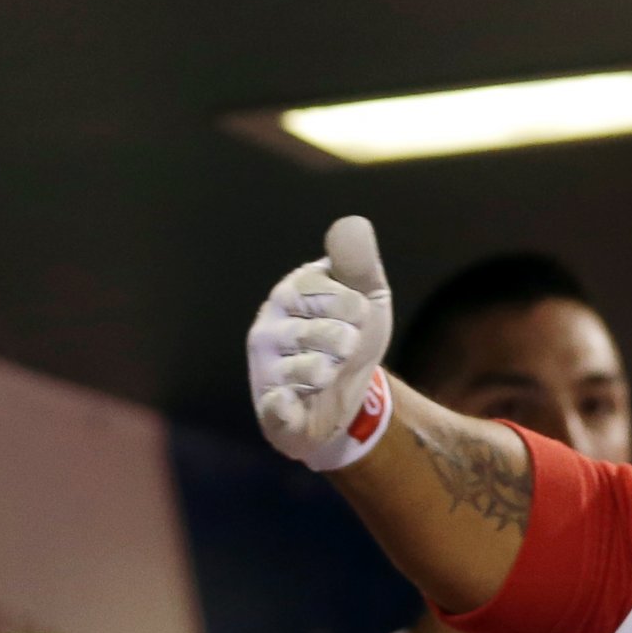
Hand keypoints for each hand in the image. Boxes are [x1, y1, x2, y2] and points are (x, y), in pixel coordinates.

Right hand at [249, 215, 395, 469]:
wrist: (349, 398)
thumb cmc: (352, 335)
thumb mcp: (366, 295)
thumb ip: (358, 262)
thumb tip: (353, 222)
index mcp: (290, 294)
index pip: (343, 298)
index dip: (360, 313)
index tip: (353, 318)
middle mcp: (269, 328)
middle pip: (333, 335)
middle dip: (351, 346)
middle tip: (341, 350)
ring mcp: (266, 370)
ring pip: (315, 370)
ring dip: (336, 375)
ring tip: (328, 374)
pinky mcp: (271, 410)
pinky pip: (277, 407)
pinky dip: (286, 407)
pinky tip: (290, 402)